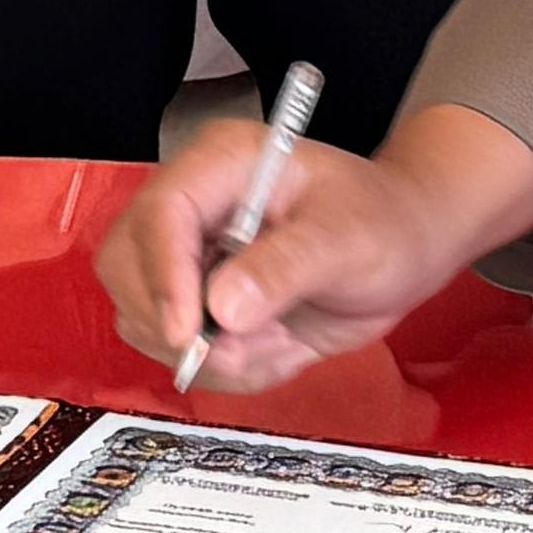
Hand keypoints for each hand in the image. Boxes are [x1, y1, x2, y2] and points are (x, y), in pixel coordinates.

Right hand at [101, 103, 532, 394]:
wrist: (405, 244)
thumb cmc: (385, 222)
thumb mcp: (348, 240)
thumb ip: (286, 268)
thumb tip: (223, 309)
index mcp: (222, 164)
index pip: (161, 215)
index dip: (163, 278)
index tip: (188, 334)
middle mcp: (192, 204)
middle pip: (128, 267)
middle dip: (178, 325)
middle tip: (250, 350)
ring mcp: (188, 253)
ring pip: (145, 318)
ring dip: (211, 355)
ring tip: (282, 344)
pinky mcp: (196, 297)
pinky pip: (177, 349)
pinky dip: (225, 368)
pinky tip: (278, 348)